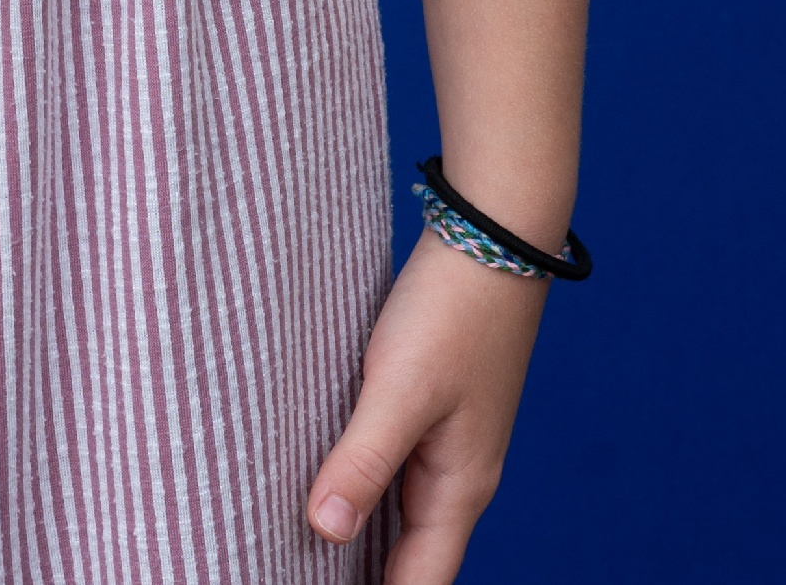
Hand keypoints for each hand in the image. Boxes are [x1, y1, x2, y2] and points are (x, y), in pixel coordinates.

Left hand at [307, 232, 547, 579]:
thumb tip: (324, 531)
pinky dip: (363, 485)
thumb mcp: (401, 388)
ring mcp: (447, 443)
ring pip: (400, 513)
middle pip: (409, 558)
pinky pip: (394, 468)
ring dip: (360, 533)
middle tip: (292, 571)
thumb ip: (363, 461)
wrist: (493, 236)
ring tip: (298, 545)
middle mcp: (457, 478)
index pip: (418, 583)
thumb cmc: (453, 312)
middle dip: (361, 576)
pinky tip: (324, 477)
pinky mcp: (432, 407)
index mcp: (459, 489)